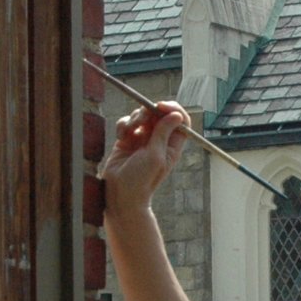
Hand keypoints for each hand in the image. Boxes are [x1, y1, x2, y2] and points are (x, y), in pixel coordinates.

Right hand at [98, 99, 191, 215]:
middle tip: (140, 120)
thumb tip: (177, 115)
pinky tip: (121, 137)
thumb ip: (163, 133)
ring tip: (128, 133)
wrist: (120, 194)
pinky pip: (127, 123)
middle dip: (148, 112)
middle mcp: (159, 140)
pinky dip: (123, 126)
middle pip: (159, 114)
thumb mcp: (155, 156)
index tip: (160, 106)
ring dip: (133, 119)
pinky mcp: (127, 139)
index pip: (180, 120)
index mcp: (172, 146)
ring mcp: (142, 139)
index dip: (172, 109)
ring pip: (141, 115)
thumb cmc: (141, 180)